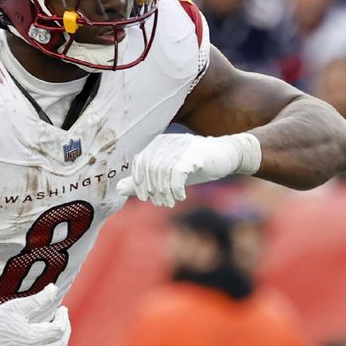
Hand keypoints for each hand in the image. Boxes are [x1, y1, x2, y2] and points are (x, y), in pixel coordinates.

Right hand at [0, 284, 70, 345]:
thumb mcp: (16, 307)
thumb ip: (38, 299)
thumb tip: (54, 288)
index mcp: (34, 339)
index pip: (60, 329)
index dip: (63, 317)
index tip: (61, 309)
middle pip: (60, 344)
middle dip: (65, 330)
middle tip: (61, 319)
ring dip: (57, 343)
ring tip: (53, 330)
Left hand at [116, 133, 259, 206]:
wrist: (226, 156)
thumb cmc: (194, 165)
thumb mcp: (166, 173)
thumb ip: (143, 180)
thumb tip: (119, 189)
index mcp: (157, 143)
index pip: (140, 163)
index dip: (139, 183)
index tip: (146, 198)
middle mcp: (167, 142)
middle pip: (150, 169)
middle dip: (153, 190)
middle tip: (160, 203)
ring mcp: (180, 147)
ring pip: (163, 173)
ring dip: (164, 193)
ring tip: (170, 202)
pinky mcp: (193, 155)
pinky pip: (177, 174)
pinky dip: (176, 189)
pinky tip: (180, 197)